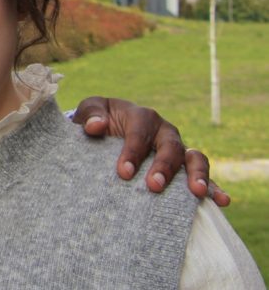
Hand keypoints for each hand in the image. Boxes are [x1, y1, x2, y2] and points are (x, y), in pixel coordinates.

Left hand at [71, 96, 229, 206]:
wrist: (106, 130)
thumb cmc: (97, 120)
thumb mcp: (90, 111)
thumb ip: (91, 115)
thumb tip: (96, 126)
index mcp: (142, 116)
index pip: (140, 134)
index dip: (132, 152)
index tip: (123, 173)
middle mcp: (164, 131)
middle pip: (170, 146)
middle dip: (164, 166)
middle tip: (153, 186)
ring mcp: (178, 149)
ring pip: (194, 158)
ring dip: (196, 174)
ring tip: (196, 193)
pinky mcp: (184, 167)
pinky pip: (203, 176)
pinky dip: (214, 187)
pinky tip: (221, 201)